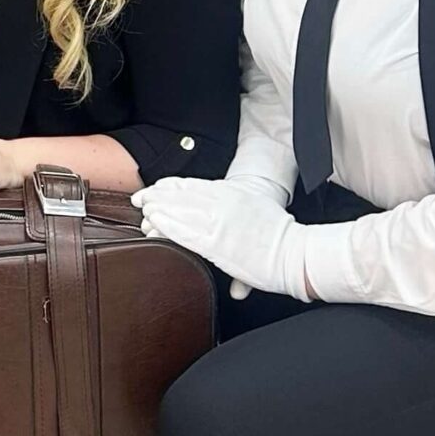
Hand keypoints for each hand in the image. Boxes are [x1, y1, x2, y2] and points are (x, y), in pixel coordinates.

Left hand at [134, 176, 308, 301]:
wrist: (294, 250)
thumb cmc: (279, 232)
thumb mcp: (255, 206)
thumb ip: (235, 208)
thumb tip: (223, 220)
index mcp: (229, 192)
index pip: (191, 185)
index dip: (168, 186)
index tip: (154, 188)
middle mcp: (220, 203)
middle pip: (179, 195)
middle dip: (156, 197)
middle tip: (140, 199)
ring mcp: (217, 223)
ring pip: (177, 211)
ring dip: (157, 211)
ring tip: (143, 212)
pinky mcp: (216, 245)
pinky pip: (183, 233)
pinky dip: (166, 227)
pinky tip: (154, 225)